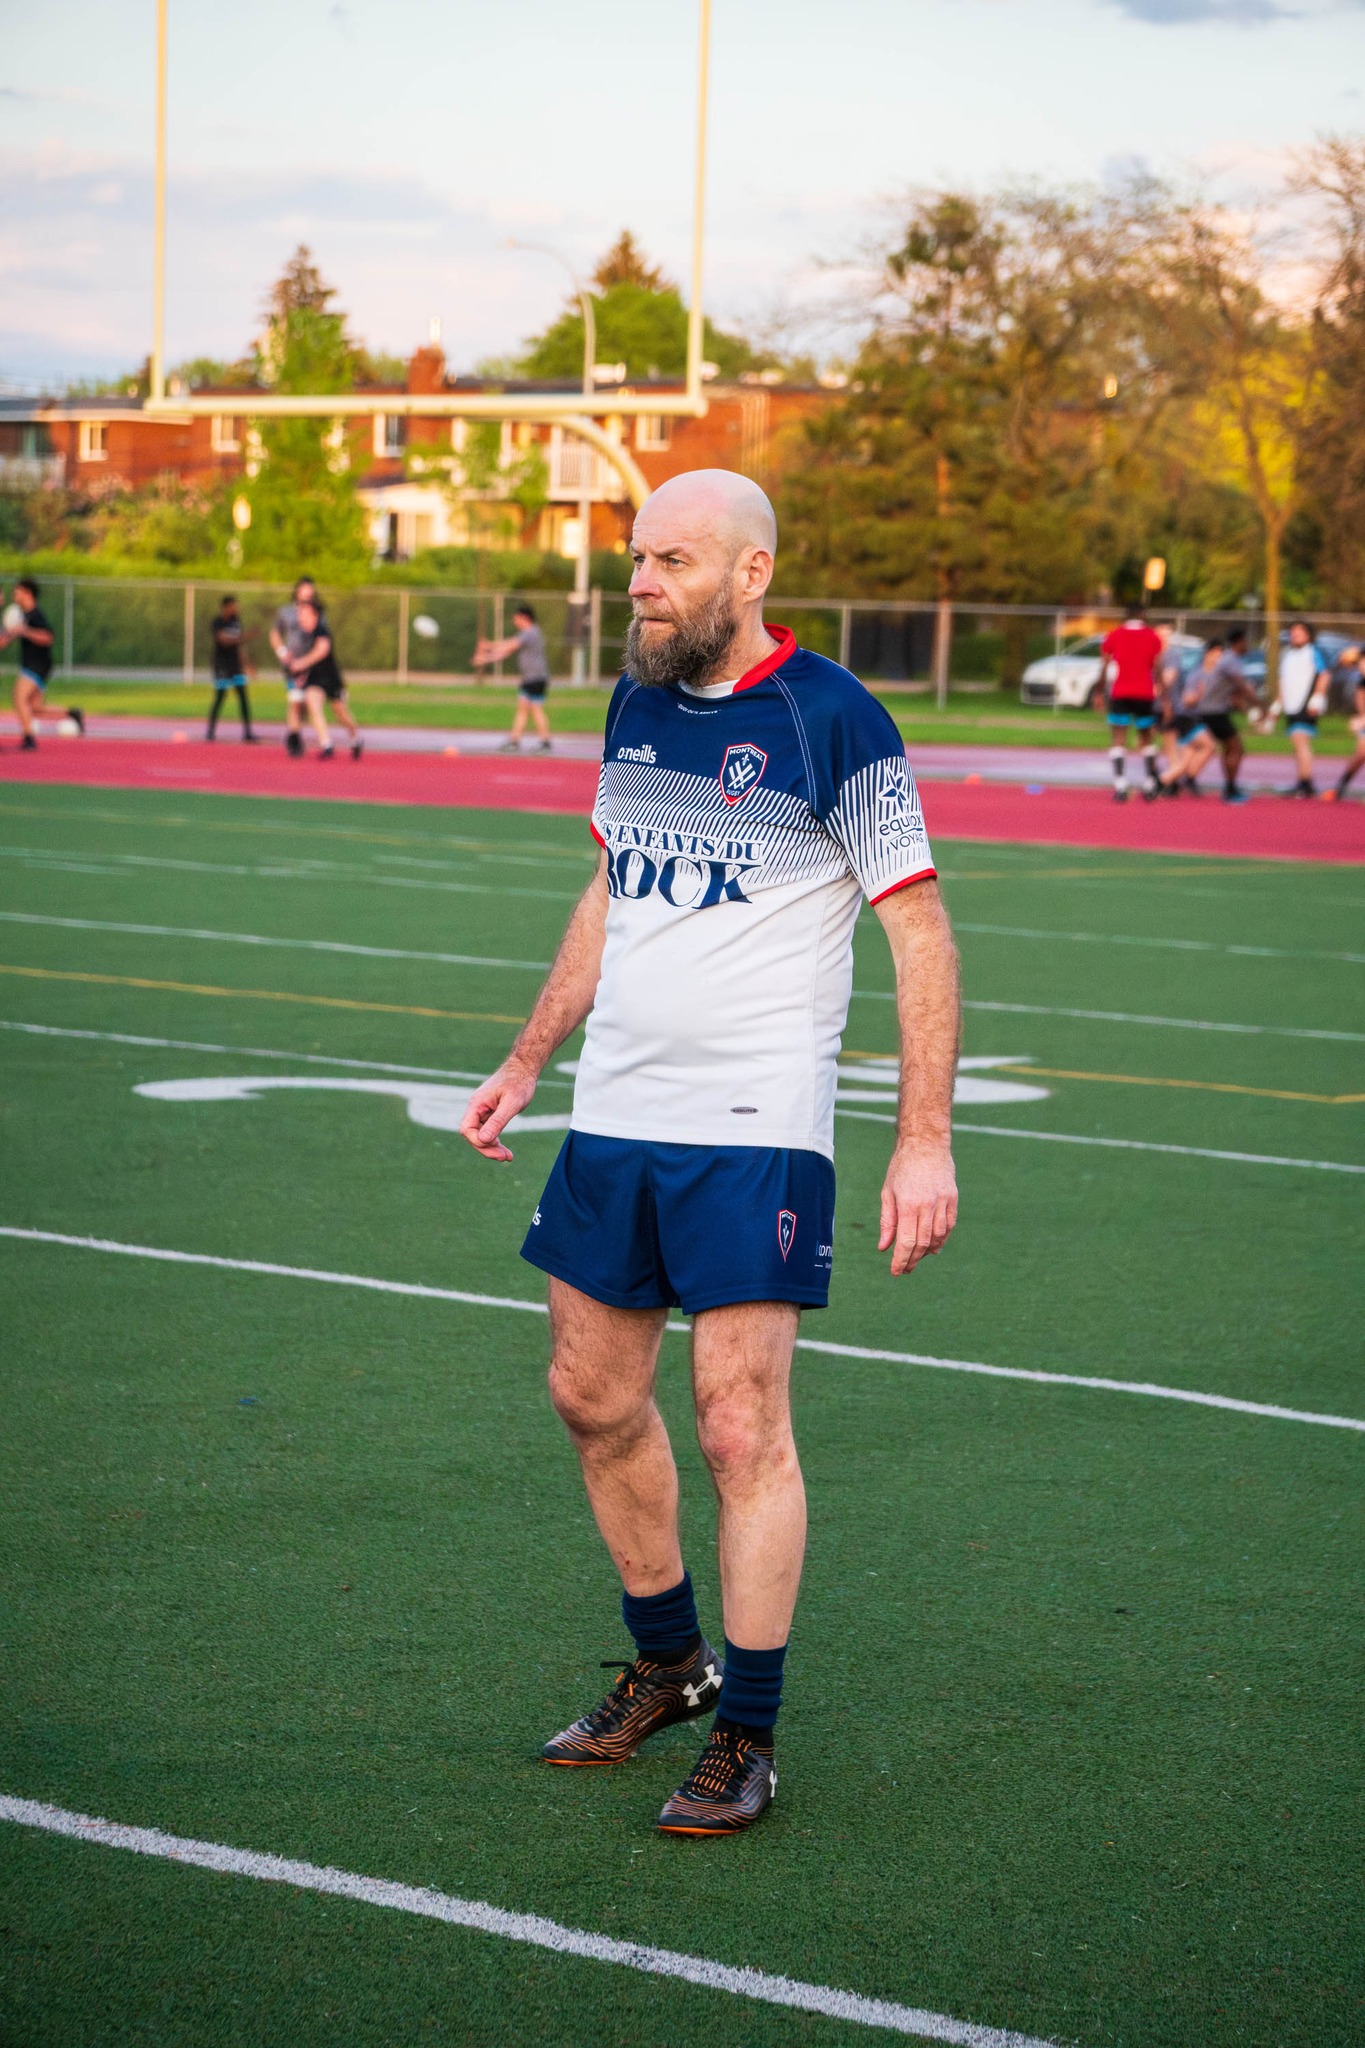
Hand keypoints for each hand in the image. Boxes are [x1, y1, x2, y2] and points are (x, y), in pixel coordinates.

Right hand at [458, 1058, 539, 1161]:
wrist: (524, 1068)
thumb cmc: (519, 1082)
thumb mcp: (512, 1103)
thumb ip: (498, 1121)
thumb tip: (484, 1139)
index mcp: (477, 1103)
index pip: (467, 1128)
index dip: (478, 1141)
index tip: (497, 1146)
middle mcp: (476, 1108)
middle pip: (472, 1135)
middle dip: (486, 1148)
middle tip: (504, 1157)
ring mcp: (482, 1111)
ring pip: (481, 1135)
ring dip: (492, 1148)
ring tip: (507, 1157)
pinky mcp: (490, 1113)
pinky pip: (488, 1131)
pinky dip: (495, 1142)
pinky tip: (505, 1150)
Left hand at [878, 1141, 957, 1275]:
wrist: (926, 1144)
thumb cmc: (902, 1168)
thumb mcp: (888, 1192)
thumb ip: (888, 1221)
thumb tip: (885, 1247)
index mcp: (908, 1204)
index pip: (907, 1241)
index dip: (901, 1260)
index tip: (896, 1272)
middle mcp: (927, 1205)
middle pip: (923, 1243)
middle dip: (913, 1260)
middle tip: (905, 1269)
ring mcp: (943, 1202)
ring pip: (938, 1236)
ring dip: (928, 1251)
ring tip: (917, 1258)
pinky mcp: (953, 1198)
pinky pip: (949, 1225)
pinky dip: (942, 1239)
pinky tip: (933, 1246)